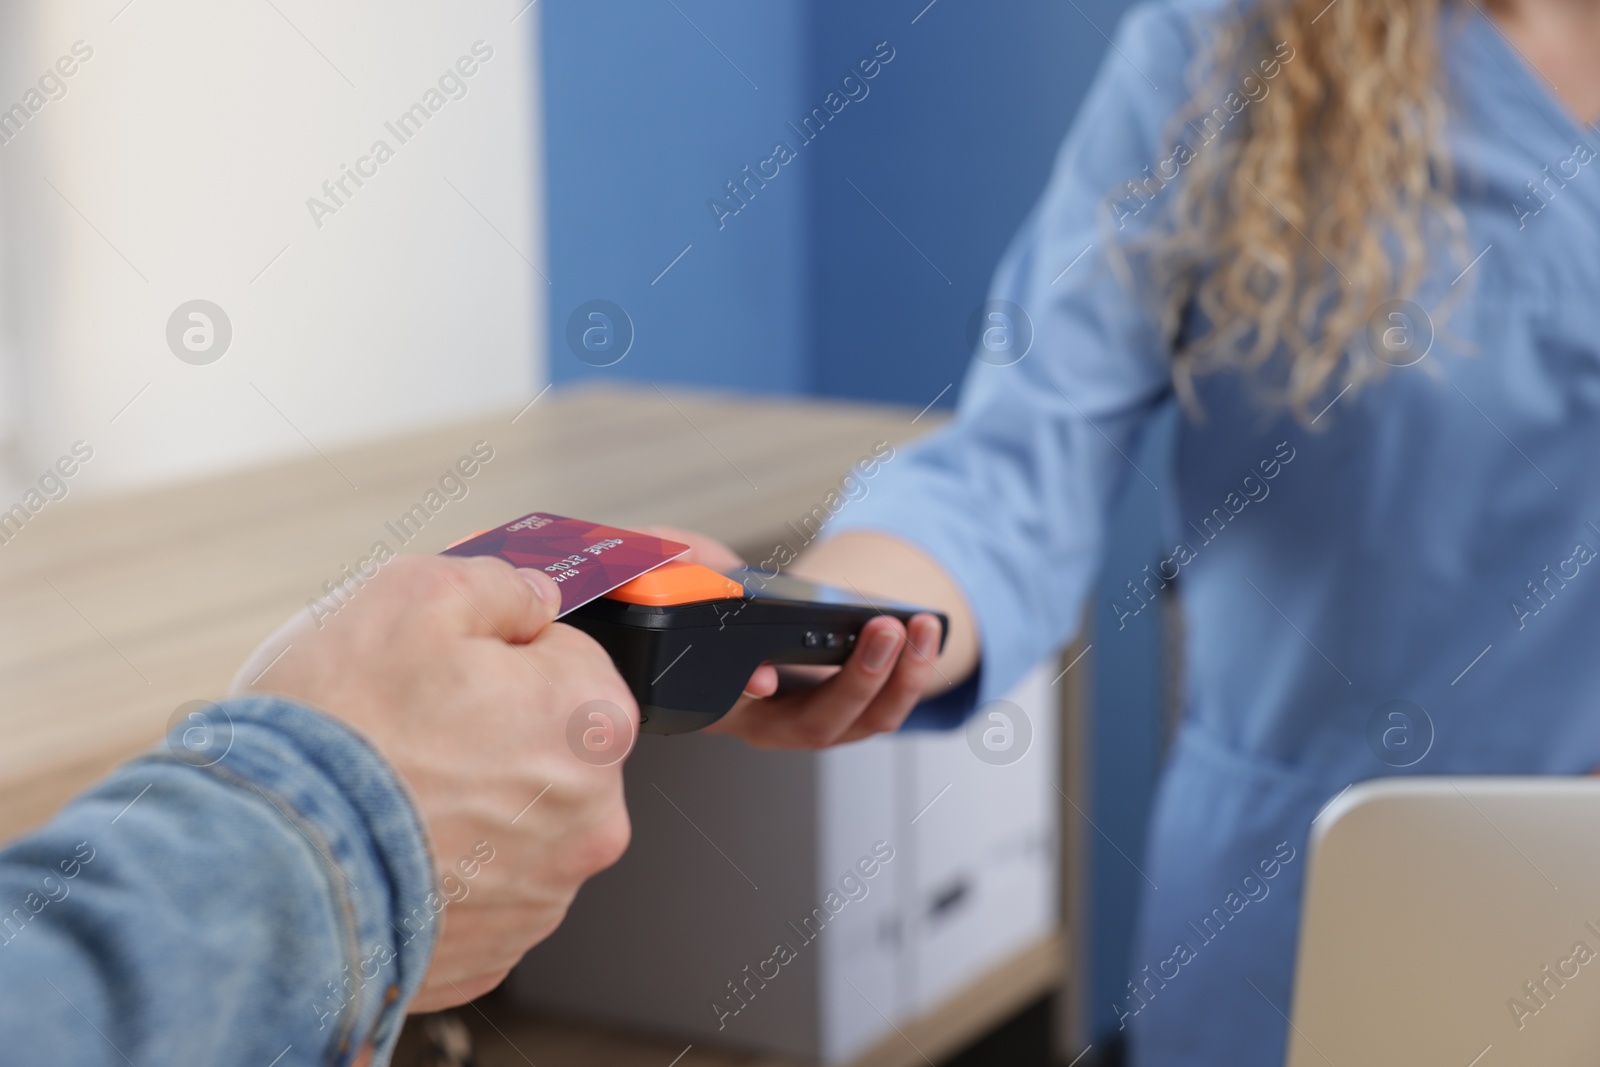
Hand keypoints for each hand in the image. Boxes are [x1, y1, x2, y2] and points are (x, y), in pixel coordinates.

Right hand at [231, 554, 635, 1011]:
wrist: (261, 869)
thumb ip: (502, 585)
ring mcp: (545, 893)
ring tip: (387, 794)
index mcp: (591, 721)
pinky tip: (387, 850)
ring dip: (466, 806)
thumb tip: (535, 597)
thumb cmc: (337, 733)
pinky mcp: (495, 951)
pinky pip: (478, 889)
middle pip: (546, 746)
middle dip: (489, 730)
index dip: (500, 655)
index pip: (568, 659)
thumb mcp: (417, 593)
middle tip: (408, 731)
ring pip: (513, 822)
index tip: (448, 671)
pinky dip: (441, 870)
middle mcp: (592, 817)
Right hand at [643, 527, 944, 747]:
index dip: (744, 694)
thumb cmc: (716, 600)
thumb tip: (650, 546)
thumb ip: (669, 563)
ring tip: (919, 627)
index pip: (724, 707)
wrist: (754, 617)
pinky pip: (886, 709)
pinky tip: (927, 630)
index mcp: (711, 700)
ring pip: (861, 722)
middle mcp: (764, 724)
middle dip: (855, 681)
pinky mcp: (850, 714)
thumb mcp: (686, 573)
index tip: (763, 677)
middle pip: (814, 723)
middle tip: (881, 630)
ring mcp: (812, 723)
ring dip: (898, 677)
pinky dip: (912, 674)